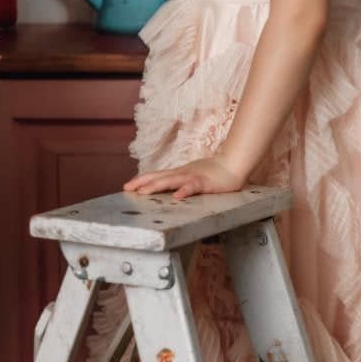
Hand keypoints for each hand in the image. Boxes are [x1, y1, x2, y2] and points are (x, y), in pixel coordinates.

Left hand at [123, 153, 248, 200]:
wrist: (233, 164)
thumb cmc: (214, 173)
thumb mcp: (193, 177)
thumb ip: (181, 182)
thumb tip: (169, 190)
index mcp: (179, 173)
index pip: (157, 175)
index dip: (142, 179)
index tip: (127, 185)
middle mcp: (182, 173)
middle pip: (159, 176)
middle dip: (142, 182)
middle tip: (126, 188)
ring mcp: (193, 177)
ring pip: (171, 181)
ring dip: (156, 186)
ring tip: (143, 192)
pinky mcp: (205, 182)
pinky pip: (193, 187)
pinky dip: (184, 191)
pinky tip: (176, 197)